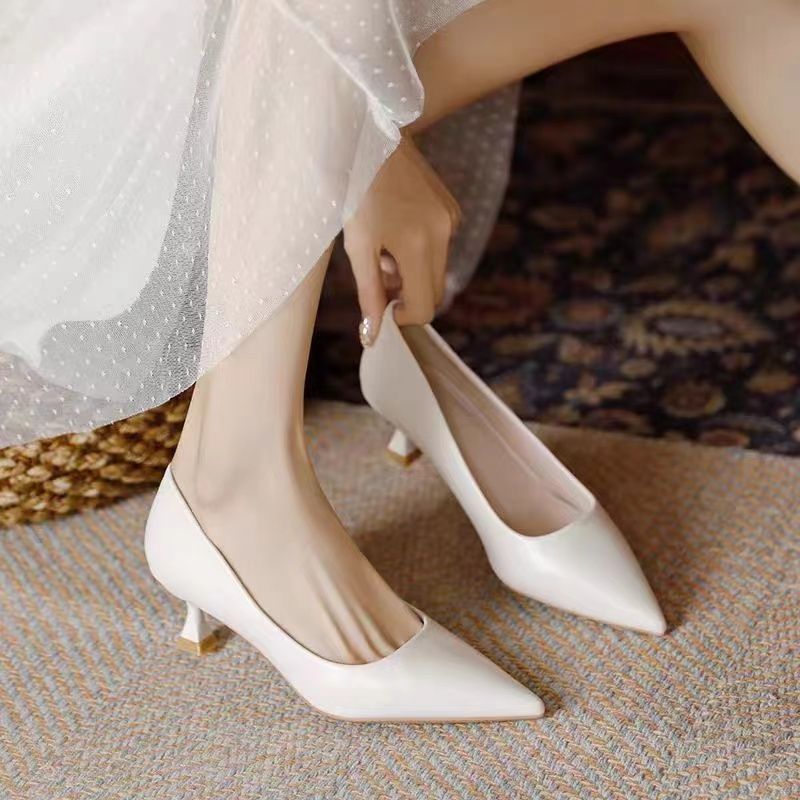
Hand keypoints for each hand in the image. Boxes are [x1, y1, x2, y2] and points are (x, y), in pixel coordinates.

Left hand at [343, 133, 459, 343]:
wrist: (372, 135)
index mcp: (417, 245)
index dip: (404, 316)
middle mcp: (443, 233)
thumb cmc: (356, 190)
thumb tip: (372, 336)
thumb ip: (369, 294)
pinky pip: (440, 247)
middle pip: (434, 292)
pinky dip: (420, 250)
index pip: (425, 307)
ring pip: (437, 270)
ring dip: (412, 272)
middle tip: (379, 273)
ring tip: (385, 245)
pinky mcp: (452, 209)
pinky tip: (398, 227)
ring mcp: (451, 219)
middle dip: (407, 293)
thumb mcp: (357, 246)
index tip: (384, 307)